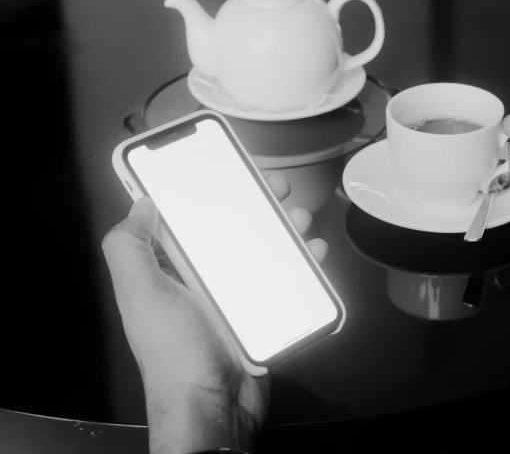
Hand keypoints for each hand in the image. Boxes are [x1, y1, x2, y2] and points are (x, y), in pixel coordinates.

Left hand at [101, 170, 327, 453]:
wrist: (215, 405)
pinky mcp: (265, 311)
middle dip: (257, 203)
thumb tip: (140, 203)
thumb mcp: (140, 295)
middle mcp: (203, 278)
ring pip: (265, 248)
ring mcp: (237, 294)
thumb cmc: (175, 352)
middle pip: (233, 227)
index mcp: (171, 269)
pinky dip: (304, 262)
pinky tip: (314, 252)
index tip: (229, 169)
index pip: (187, 218)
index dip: (207, 190)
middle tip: (277, 189)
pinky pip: (287, 278)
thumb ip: (129, 248)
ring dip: (286, 228)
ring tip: (301, 220)